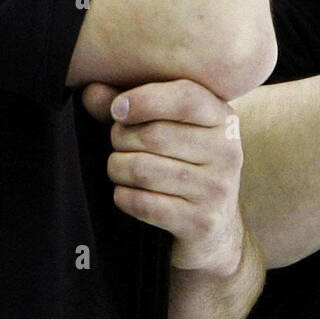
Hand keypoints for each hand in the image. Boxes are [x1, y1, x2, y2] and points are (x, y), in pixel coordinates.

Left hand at [82, 80, 245, 274]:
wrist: (211, 228)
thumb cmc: (181, 165)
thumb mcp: (167, 128)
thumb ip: (131, 106)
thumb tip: (92, 90)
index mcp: (223, 119)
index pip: (186, 98)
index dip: (145, 100)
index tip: (117, 109)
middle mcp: (227, 152)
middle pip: (155, 135)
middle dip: (121, 139)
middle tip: (119, 144)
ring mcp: (217, 189)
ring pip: (143, 169)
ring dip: (118, 169)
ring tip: (121, 168)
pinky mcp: (201, 222)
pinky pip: (143, 202)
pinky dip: (123, 196)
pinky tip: (127, 193)